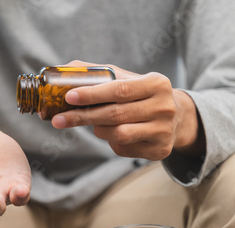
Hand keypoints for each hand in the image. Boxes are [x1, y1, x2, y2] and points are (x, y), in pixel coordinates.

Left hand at [51, 60, 204, 159]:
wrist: (175, 117)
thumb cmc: (141, 95)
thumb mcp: (127, 79)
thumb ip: (98, 73)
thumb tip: (62, 70)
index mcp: (157, 83)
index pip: (119, 89)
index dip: (92, 94)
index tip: (68, 97)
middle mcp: (164, 107)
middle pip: (115, 114)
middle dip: (83, 117)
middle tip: (58, 119)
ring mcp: (164, 131)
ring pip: (118, 134)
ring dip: (98, 129)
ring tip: (94, 123)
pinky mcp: (160, 151)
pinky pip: (123, 148)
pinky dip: (110, 141)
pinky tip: (112, 133)